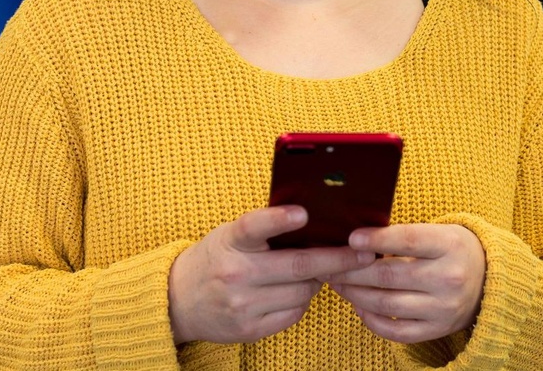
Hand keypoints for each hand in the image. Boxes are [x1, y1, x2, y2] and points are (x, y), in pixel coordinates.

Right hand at [168, 205, 375, 343]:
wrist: (179, 299)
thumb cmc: (215, 256)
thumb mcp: (230, 234)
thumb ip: (263, 228)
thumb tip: (313, 220)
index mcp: (230, 240)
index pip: (254, 225)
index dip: (279, 219)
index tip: (304, 213)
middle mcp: (235, 273)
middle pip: (296, 265)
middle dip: (336, 259)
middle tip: (364, 254)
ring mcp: (242, 304)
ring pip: (302, 292)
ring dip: (319, 279)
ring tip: (322, 268)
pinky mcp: (249, 329)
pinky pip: (293, 313)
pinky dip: (304, 300)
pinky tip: (299, 289)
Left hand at [327, 223, 484, 343]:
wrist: (489, 280)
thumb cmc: (451, 248)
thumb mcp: (437, 231)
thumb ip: (403, 234)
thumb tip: (357, 236)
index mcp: (448, 246)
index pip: (407, 240)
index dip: (376, 239)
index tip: (350, 238)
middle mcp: (448, 279)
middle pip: (389, 275)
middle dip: (352, 270)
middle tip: (328, 264)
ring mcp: (443, 309)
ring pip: (387, 304)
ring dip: (355, 294)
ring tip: (336, 283)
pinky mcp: (437, 330)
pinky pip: (397, 331)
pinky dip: (373, 321)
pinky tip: (358, 307)